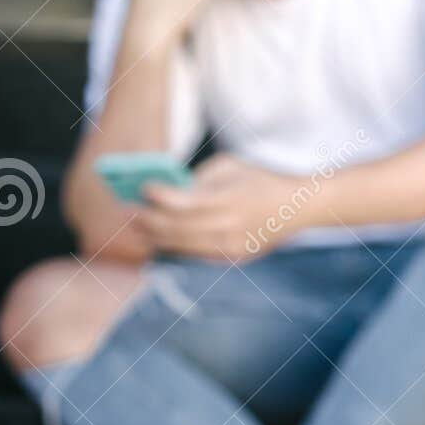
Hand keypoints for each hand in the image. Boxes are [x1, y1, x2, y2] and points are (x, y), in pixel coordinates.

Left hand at [136, 154, 306, 260]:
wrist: (298, 208)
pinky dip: (175, 247)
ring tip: (137, 227)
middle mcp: (229, 227)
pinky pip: (195, 255)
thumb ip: (199, 179)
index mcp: (230, 199)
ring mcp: (231, 247)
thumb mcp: (232, 166)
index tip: (142, 188)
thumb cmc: (262, 180)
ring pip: (181, 246)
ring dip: (155, 237)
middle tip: (127, 211)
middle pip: (176, 228)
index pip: (183, 203)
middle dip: (147, 219)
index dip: (158, 197)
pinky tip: (161, 239)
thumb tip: (166, 190)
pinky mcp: (232, 258)